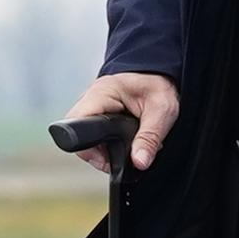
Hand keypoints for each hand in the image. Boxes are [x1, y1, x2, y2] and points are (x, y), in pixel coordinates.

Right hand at [60, 71, 179, 174]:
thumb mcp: (161, 112)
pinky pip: (94, 134)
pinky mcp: (97, 114)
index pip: (78, 124)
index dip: (89, 148)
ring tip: (126, 149)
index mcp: (101, 93)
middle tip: (121, 158)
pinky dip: (107, 144)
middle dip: (99, 153)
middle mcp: (90, 99)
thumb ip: (149, 138)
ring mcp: (91, 107)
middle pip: (79, 135)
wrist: (158, 75)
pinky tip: (122, 144)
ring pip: (86, 137)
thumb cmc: (157, 85)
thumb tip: (139, 162)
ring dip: (104, 149)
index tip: (108, 160)